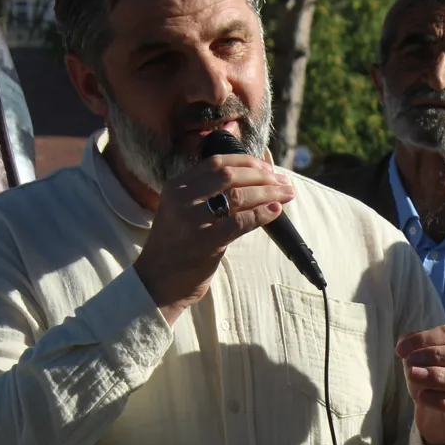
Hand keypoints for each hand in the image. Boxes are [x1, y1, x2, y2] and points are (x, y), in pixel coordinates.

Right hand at [134, 154, 294, 324]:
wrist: (158, 282)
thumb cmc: (177, 247)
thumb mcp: (183, 211)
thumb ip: (206, 194)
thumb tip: (252, 179)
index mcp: (177, 186)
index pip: (216, 162)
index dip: (246, 161)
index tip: (267, 167)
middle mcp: (183, 198)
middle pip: (230, 175)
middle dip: (262, 175)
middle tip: (282, 181)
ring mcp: (193, 220)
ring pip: (239, 196)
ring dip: (268, 192)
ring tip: (286, 194)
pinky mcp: (206, 242)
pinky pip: (241, 222)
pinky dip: (262, 214)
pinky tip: (275, 211)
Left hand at [395, 325, 444, 444]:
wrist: (435, 415)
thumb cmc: (431, 381)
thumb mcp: (421, 359)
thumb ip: (415, 347)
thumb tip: (404, 344)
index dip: (425, 339)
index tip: (401, 349)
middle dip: (436, 355)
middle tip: (411, 361)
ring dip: (436, 375)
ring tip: (414, 375)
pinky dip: (438, 399)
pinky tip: (422, 396)